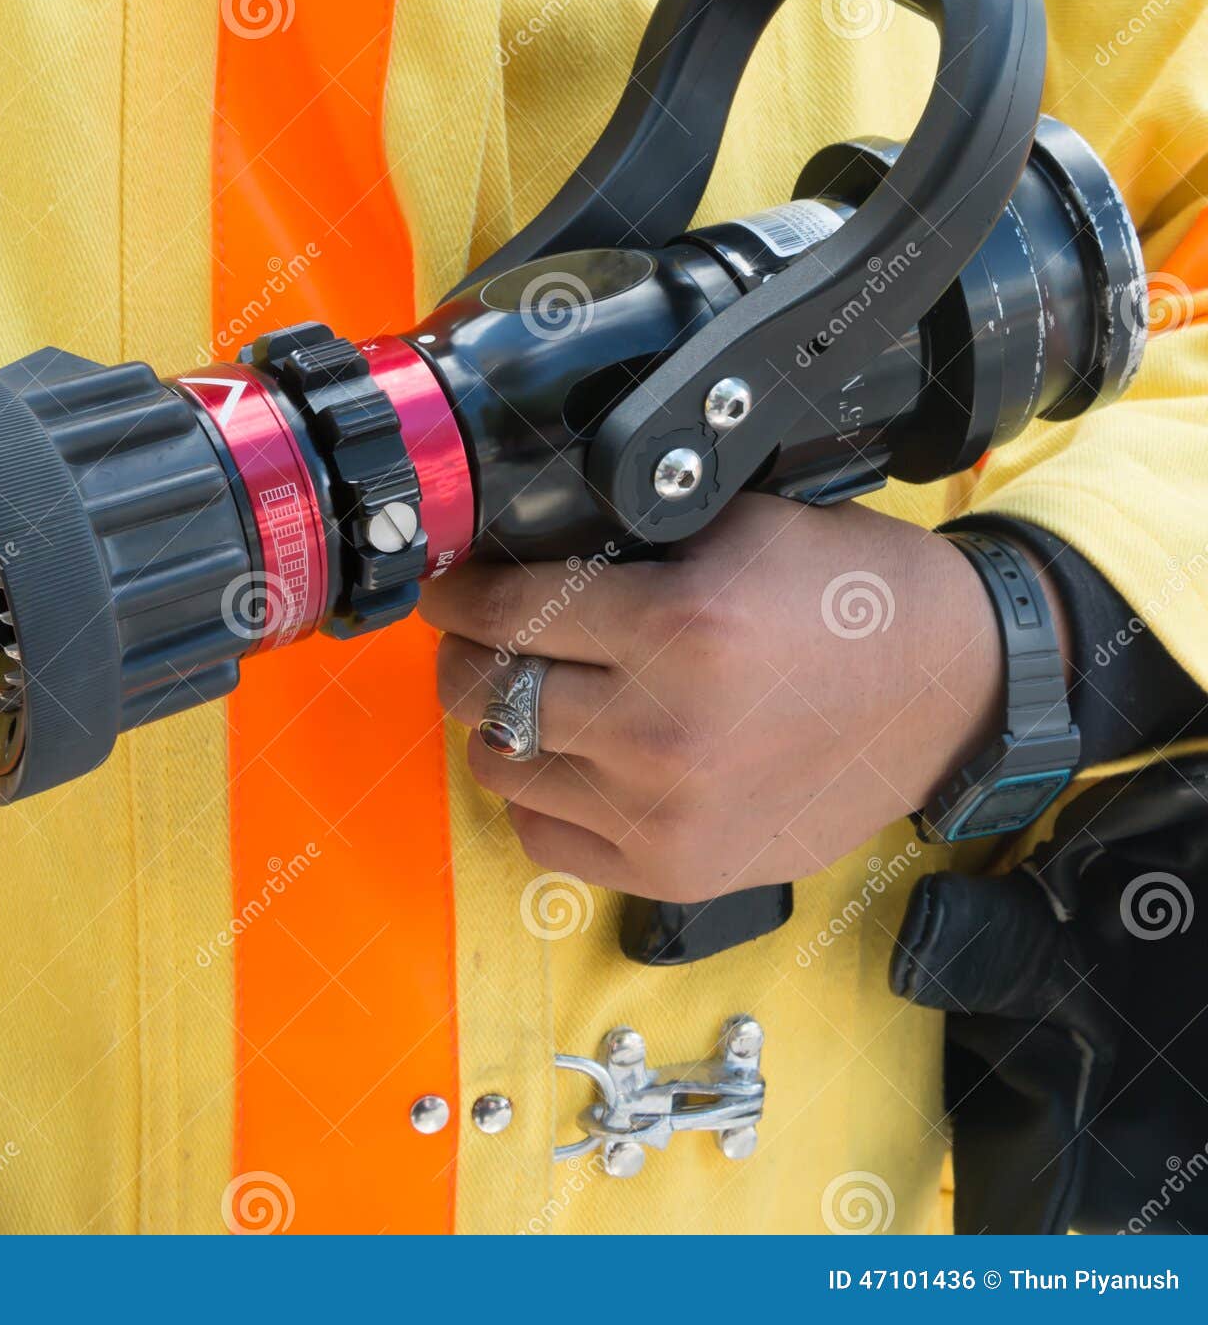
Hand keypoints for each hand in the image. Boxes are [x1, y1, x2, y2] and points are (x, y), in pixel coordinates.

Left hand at [421, 494, 1021, 903]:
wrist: (950, 690)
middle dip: (465, 655)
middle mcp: (662, 732)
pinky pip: (545, 838)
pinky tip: (571, 759)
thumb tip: (524, 550)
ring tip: (531, 695)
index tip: (450, 588)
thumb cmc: (850, 598)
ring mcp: (667, 814)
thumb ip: (628, 541)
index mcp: (677, 628)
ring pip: (502, 768)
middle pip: (485, 694)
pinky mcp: (679, 872)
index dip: (458, 595)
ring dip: (501, 725)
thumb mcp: (740, 527)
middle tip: (479, 637)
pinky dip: (540, 795)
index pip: (506, 613)